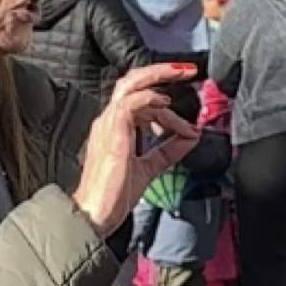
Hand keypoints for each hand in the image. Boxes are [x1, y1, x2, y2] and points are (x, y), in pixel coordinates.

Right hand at [67, 61, 200, 234]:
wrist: (94, 214)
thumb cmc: (112, 195)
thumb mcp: (149, 167)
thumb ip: (169, 150)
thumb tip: (191, 136)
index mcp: (114, 128)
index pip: (139, 100)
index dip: (167, 105)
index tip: (189, 121)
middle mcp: (109, 122)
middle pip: (131, 81)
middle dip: (161, 72)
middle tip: (187, 71)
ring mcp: (108, 124)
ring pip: (131, 86)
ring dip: (161, 80)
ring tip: (183, 78)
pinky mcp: (113, 132)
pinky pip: (130, 102)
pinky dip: (150, 98)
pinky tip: (166, 104)